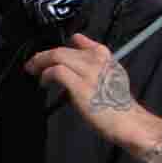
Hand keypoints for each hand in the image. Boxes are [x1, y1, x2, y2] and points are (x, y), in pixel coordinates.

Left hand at [30, 36, 161, 154]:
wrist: (128, 120)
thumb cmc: (117, 104)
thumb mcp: (112, 76)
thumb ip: (96, 65)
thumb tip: (78, 61)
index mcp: (105, 57)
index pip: (82, 41)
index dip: (64, 45)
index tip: (51, 52)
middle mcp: (97, 61)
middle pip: (63, 49)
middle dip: (44, 55)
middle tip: (33, 63)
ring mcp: (88, 72)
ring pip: (58, 56)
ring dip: (40, 62)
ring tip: (34, 70)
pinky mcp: (80, 85)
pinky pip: (57, 71)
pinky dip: (46, 75)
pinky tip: (43, 82)